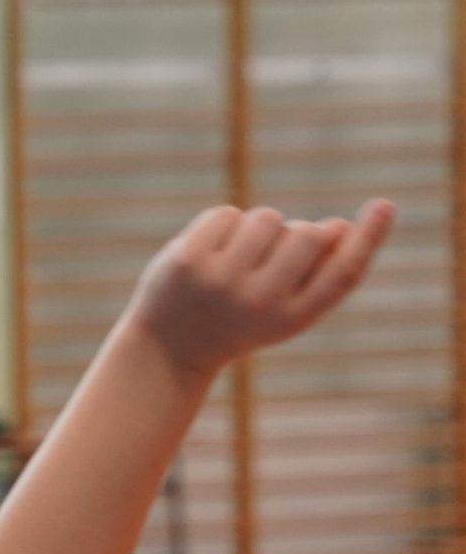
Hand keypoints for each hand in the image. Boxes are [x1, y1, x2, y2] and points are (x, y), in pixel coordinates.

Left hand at [122, 199, 393, 381]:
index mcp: (292, 319)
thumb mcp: (283, 310)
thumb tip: (341, 226)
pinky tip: (210, 254)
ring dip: (258, 229)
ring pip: (268, 218)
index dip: (368, 238)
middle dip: (299, 231)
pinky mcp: (187, 261)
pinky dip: (223, 225)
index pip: (342, 274)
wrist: (168, 349)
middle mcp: (259, 303)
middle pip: (309, 234)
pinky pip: (226, 214)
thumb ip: (317, 274)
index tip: (384, 205)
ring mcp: (220, 281)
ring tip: (237, 259)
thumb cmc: (238, 323)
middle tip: (272, 256)